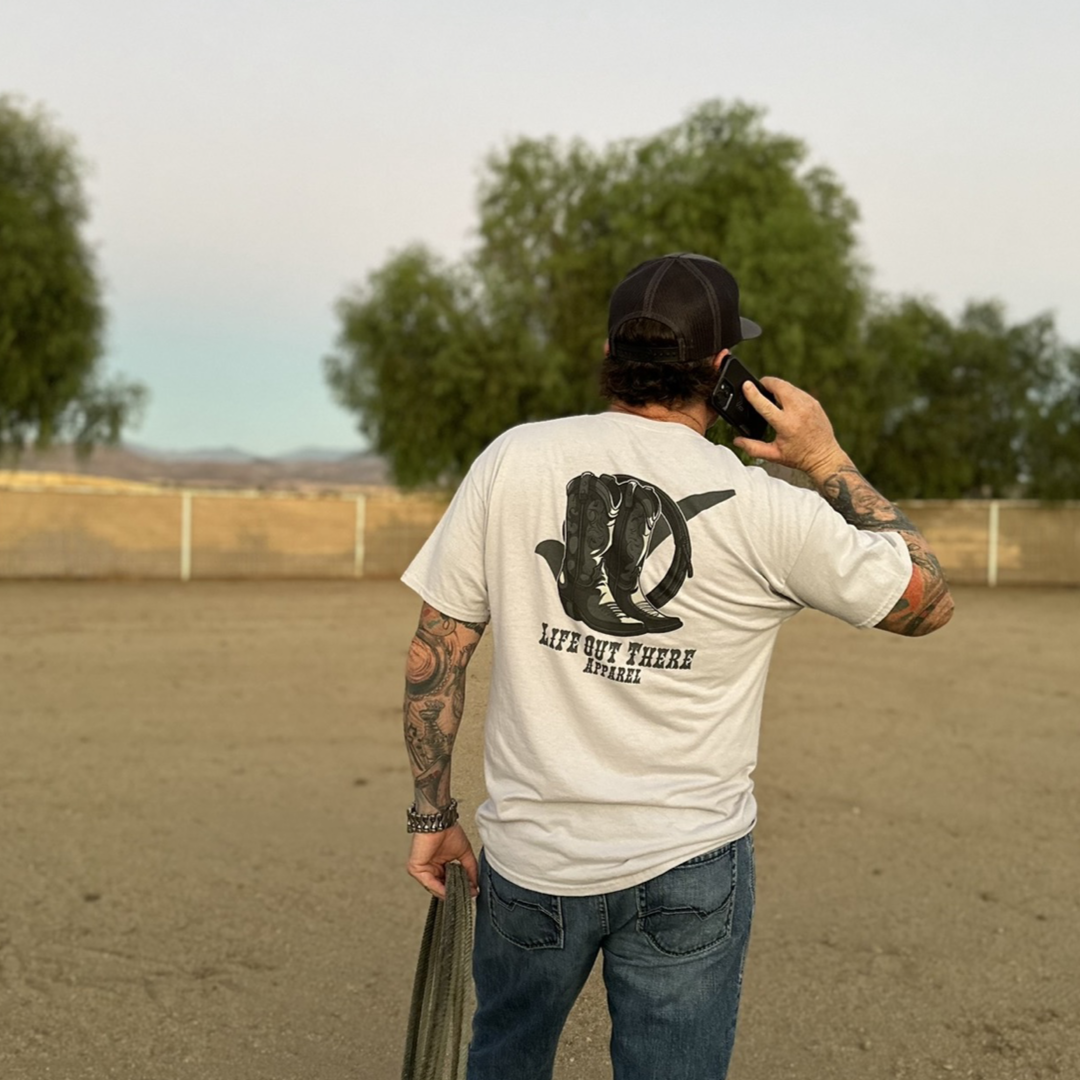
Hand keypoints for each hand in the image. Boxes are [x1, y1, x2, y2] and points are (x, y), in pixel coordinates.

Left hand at [406, 823, 478, 899]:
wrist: (439, 821)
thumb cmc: (449, 832)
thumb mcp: (464, 854)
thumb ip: (470, 870)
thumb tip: (475, 885)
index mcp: (439, 865)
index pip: (448, 883)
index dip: (459, 888)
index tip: (471, 892)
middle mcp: (430, 868)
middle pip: (441, 887)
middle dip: (454, 893)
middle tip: (467, 895)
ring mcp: (421, 869)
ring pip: (435, 888)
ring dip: (448, 893)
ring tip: (461, 894)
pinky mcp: (415, 869)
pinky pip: (428, 883)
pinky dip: (440, 889)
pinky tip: (450, 891)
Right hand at [733, 377, 852, 481]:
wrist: (824, 457)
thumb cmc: (799, 457)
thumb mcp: (773, 455)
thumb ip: (752, 447)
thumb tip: (737, 440)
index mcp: (786, 425)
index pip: (766, 404)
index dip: (753, 394)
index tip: (746, 386)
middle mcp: (798, 411)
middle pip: (779, 386)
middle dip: (766, 383)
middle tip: (758, 387)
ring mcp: (808, 404)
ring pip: (788, 386)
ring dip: (777, 387)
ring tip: (770, 395)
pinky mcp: (814, 402)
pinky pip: (797, 390)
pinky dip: (788, 392)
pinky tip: (784, 401)